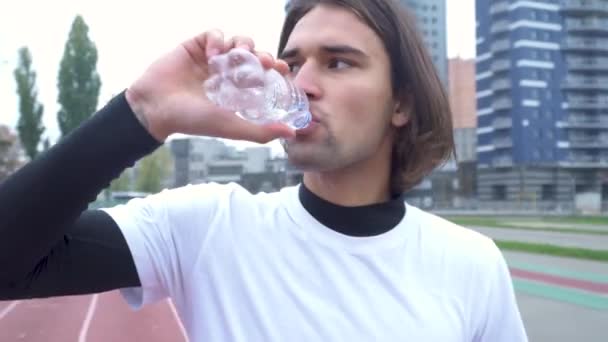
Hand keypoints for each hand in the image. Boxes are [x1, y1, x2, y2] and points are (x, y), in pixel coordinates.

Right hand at [125, 30, 294, 142]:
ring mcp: (211, 59)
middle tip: (265, 62)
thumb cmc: (193, 121)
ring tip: (239, 55)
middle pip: (253, 55)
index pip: (262, 74)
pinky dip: (218, 40)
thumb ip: (260, 132)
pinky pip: (215, 34)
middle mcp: (226, 73)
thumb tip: (291, 133)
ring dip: (243, 45)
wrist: (156, 109)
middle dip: (262, 55)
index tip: (283, 70)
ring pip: (237, 42)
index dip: (274, 69)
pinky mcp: (196, 46)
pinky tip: (213, 55)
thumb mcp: (231, 127)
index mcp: (236, 90)